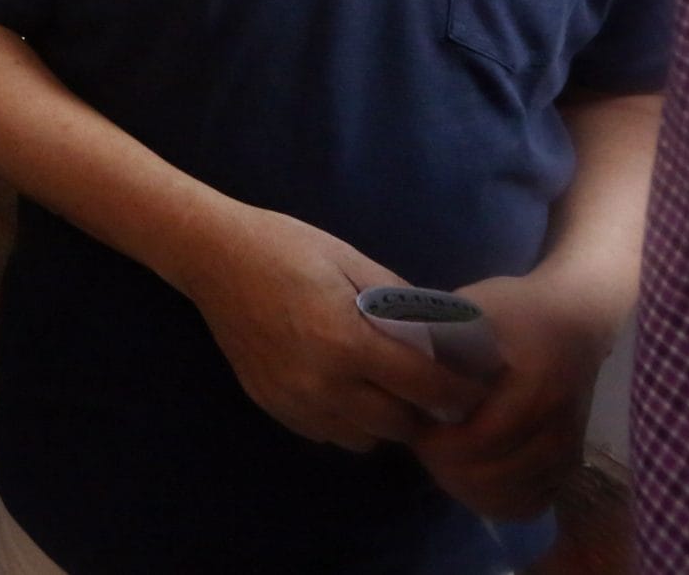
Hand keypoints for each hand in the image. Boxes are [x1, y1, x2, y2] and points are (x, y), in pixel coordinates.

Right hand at [172, 204, 487, 451]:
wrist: (214, 257)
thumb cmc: (288, 248)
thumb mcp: (354, 261)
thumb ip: (402, 303)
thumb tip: (447, 333)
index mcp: (348, 343)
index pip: (424, 387)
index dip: (458, 389)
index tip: (474, 383)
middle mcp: (323, 385)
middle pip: (399, 426)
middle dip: (422, 409)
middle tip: (430, 385)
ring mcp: (294, 402)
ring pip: (364, 440)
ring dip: (383, 420)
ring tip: (385, 387)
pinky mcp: (273, 407)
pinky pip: (328, 434)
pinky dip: (347, 420)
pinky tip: (345, 386)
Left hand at [410, 274, 616, 520]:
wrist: (578, 318)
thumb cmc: (518, 310)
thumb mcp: (474, 310)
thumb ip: (437, 340)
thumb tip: (392, 367)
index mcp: (534, 389)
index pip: (478, 440)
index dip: (437, 443)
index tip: (415, 425)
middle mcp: (558, 428)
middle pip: (491, 476)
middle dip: (445, 466)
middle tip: (423, 443)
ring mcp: (569, 452)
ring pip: (507, 497)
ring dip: (465, 485)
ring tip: (442, 457)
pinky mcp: (570, 466)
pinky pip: (527, 504)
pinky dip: (493, 499)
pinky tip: (471, 477)